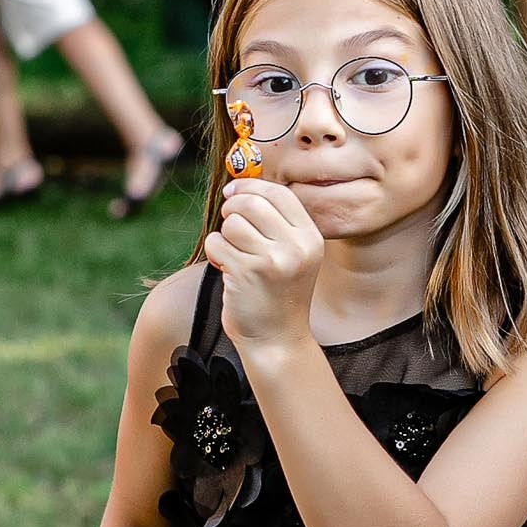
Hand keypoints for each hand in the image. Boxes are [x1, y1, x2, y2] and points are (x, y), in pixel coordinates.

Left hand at [204, 179, 322, 350]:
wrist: (277, 340)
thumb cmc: (278, 294)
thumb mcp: (294, 256)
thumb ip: (277, 223)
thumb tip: (242, 186)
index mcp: (310, 238)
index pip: (280, 194)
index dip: (251, 186)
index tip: (233, 191)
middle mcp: (296, 247)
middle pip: (252, 203)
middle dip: (232, 208)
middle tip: (229, 225)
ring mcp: (272, 261)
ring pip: (232, 223)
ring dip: (224, 236)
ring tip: (233, 256)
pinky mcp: (246, 274)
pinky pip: (217, 243)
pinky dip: (215, 253)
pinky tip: (226, 269)